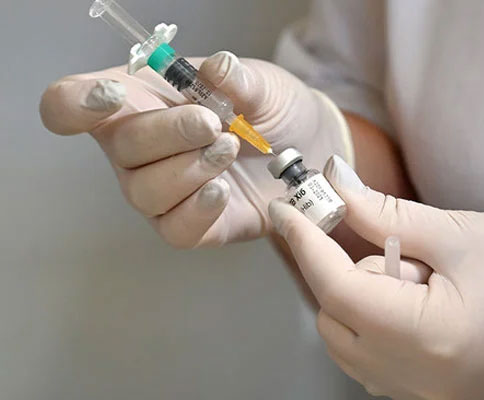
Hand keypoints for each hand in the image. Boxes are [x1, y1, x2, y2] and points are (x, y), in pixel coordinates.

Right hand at [40, 52, 351, 246]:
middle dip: (169, 133)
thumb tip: (220, 68)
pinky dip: (198, 210)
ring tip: (230, 149)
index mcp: (138, 100)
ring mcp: (162, 191)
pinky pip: (175, 229)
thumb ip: (240, 77)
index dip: (74, 102)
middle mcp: (139, 149)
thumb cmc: (272, 108)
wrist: (309, 149)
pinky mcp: (192, 225)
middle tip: (215, 124)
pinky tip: (224, 191)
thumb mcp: (262, 82)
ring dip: (190, 169)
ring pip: (146, 192)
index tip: (111, 95)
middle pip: (121, 149)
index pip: (70, 104)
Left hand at [268, 156, 483, 399]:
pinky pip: (368, 357)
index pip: (338, 290)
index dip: (305, 245)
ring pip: (345, 341)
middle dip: (341, 271)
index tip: (283, 211)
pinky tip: (410, 297)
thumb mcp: (459, 231)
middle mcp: (415, 380)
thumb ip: (386, 214)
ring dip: (358, 297)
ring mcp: (418, 395)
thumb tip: (336, 185)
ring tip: (414, 273)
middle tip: (384, 240)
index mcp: (428, 337)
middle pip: (334, 319)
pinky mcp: (425, 394)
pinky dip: (372, 320)